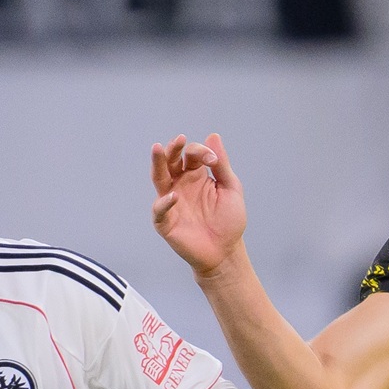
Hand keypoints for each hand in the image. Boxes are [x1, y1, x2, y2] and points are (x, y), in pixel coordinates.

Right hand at [150, 133, 246, 276]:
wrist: (226, 252)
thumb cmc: (228, 221)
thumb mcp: (231, 189)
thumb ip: (222, 165)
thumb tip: (213, 135)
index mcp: (196, 175)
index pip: (192, 155)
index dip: (201, 152)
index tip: (214, 161)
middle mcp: (180, 185)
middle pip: (170, 161)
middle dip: (173, 149)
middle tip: (179, 140)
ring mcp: (171, 202)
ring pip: (159, 178)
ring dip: (157, 163)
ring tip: (157, 149)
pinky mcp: (166, 222)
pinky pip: (160, 209)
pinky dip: (165, 203)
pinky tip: (173, 196)